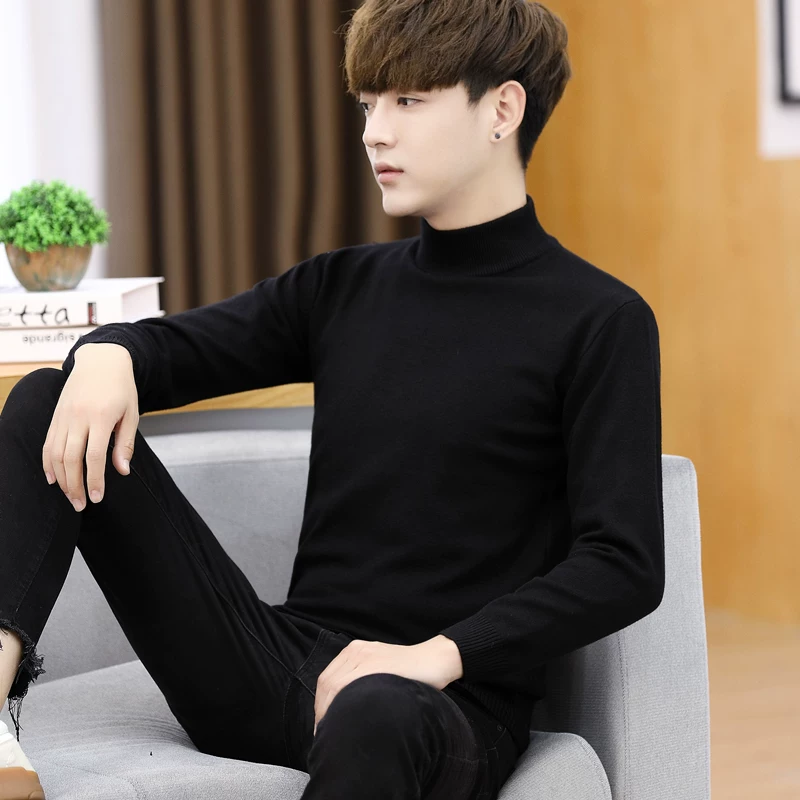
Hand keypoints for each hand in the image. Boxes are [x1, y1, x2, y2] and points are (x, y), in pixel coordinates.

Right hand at [42, 343, 138, 511]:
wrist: (101, 361)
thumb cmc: (121, 389)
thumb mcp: (131, 413)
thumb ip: (125, 444)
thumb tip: (121, 472)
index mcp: (101, 416)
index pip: (94, 456)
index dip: (94, 480)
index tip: (97, 498)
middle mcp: (78, 417)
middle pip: (70, 459)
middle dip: (75, 486)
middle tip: (81, 505)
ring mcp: (64, 416)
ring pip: (55, 453)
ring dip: (61, 479)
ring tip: (70, 496)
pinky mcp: (55, 416)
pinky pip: (47, 443)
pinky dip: (47, 463)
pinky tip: (52, 479)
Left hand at [312, 636, 462, 735]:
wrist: (435, 659)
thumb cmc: (410, 672)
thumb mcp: (380, 671)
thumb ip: (362, 681)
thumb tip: (344, 711)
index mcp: (354, 651)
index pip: (327, 681)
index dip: (321, 706)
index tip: (322, 726)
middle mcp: (356, 651)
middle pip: (327, 683)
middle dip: (321, 711)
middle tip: (325, 734)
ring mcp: (365, 655)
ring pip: (335, 686)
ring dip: (329, 711)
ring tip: (333, 733)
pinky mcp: (376, 664)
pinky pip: (350, 685)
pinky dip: (343, 706)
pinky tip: (346, 721)